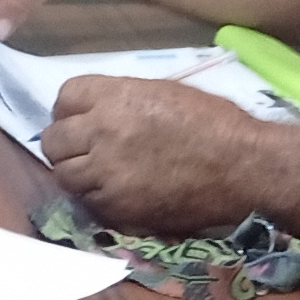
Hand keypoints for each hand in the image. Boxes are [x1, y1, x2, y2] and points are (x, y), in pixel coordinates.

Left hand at [37, 78, 271, 235]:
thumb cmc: (216, 123)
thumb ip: (124, 99)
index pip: (65, 97)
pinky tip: (116, 192)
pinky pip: (88, 202)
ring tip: (97, 173)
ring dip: (76, 173)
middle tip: (83, 149)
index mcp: (117, 97)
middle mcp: (103, 132)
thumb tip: (98, 111)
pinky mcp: (119, 207)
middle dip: (65, 143)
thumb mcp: (165, 93)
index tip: (81, 119)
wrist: (246, 167)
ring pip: (64, 175)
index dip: (71, 109)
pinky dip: (96, 198)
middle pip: (53, 139)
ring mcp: (108, 172)